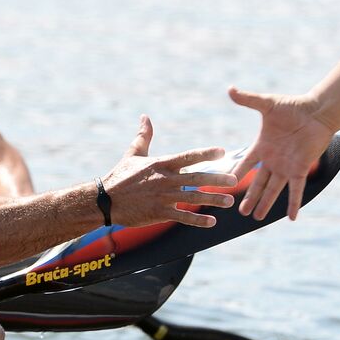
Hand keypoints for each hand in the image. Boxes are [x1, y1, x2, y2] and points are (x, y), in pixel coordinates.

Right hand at [100, 116, 237, 227]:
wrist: (105, 200)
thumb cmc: (120, 176)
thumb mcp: (133, 153)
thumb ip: (144, 136)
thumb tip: (145, 117)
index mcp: (161, 163)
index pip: (188, 156)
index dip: (206, 153)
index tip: (222, 151)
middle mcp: (165, 179)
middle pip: (196, 178)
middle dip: (217, 179)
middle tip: (235, 179)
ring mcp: (163, 197)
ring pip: (193, 198)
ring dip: (213, 200)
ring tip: (229, 202)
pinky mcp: (159, 213)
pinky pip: (183, 216)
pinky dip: (198, 220)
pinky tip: (212, 222)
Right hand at [226, 87, 336, 219]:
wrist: (317, 112)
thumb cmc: (293, 106)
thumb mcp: (267, 104)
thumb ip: (248, 99)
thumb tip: (230, 89)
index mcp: (262, 147)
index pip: (245, 164)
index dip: (235, 174)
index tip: (224, 185)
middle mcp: (272, 160)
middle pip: (258, 183)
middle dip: (250, 198)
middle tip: (240, 212)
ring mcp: (286, 167)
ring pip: (272, 190)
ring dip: (265, 204)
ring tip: (256, 218)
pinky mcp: (300, 169)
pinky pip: (295, 190)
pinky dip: (293, 204)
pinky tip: (291, 218)